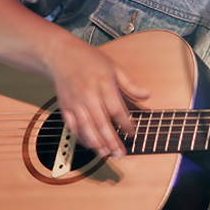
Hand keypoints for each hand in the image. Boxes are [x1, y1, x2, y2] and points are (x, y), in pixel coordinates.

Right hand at [44, 38, 148, 158]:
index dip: (125, 123)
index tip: (133, 133)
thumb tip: (147, 95)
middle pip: (101, 122)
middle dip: (112, 140)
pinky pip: (72, 126)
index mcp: (103, 84)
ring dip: (96, 143)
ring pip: (86, 127)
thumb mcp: (114, 67)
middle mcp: (88, 95)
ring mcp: (75, 103)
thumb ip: (130, 84)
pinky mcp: (65, 107)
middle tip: (121, 153)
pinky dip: (81, 137)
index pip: (116, 109)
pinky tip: (90, 145)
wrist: (62, 55)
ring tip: (106, 153)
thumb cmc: (90, 60)